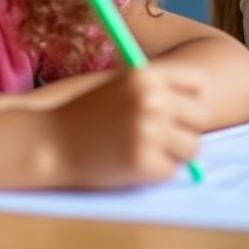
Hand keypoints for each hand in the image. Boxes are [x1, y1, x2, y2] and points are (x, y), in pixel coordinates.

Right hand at [48, 64, 208, 188]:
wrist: (47, 142)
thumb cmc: (85, 114)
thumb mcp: (120, 85)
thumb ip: (158, 88)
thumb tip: (201, 104)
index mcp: (146, 75)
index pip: (198, 83)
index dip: (190, 99)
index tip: (176, 110)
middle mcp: (151, 99)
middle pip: (201, 116)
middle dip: (186, 128)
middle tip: (162, 137)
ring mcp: (148, 131)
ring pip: (193, 147)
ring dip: (175, 153)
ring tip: (147, 151)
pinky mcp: (142, 163)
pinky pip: (171, 171)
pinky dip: (155, 172)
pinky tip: (131, 165)